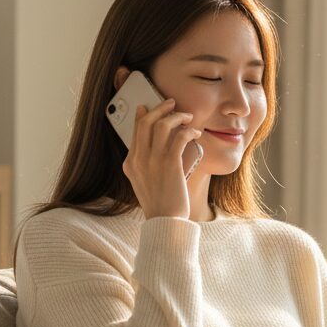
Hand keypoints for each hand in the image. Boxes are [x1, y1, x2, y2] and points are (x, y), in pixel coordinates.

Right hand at [122, 97, 202, 220]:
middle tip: (171, 103)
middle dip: (160, 108)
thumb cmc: (161, 203)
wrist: (165, 222)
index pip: (134, 131)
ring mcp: (152, 162)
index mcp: (130, 164)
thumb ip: (147, 164)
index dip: (142, 115)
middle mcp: (138, 160)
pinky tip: (195, 133)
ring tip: (188, 116)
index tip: (149, 106)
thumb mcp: (145, 182)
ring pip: (162, 125)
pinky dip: (189, 130)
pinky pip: (180, 137)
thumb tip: (159, 144)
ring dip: (177, 116)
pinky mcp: (170, 164)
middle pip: (146, 122)